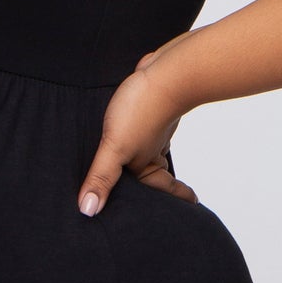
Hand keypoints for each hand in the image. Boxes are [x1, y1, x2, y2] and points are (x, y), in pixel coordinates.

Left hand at [75, 34, 202, 216]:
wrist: (167, 71)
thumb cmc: (144, 110)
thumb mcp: (116, 148)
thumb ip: (101, 177)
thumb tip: (89, 211)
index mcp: (146, 165)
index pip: (161, 190)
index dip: (175, 199)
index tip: (192, 205)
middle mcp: (150, 149)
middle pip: (155, 172)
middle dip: (161, 184)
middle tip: (173, 194)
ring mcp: (150, 129)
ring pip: (149, 150)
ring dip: (149, 158)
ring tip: (143, 168)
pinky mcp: (146, 110)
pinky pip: (142, 128)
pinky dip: (140, 134)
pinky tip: (130, 130)